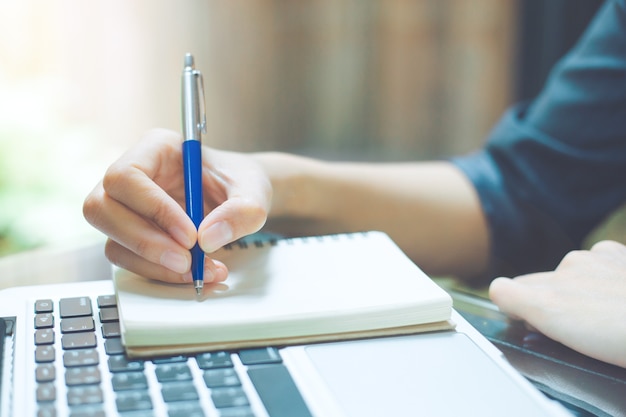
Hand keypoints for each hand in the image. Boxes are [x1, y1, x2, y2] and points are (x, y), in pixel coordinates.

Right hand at [83, 128, 271, 283]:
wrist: (241, 199)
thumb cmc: (240, 182)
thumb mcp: (254, 191)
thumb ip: (241, 211)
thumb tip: (208, 238)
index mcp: (156, 148)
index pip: (127, 175)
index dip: (153, 208)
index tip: (190, 235)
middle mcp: (133, 175)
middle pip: (102, 208)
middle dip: (144, 242)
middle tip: (187, 261)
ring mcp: (127, 207)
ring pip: (112, 240)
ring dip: (152, 264)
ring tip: (198, 271)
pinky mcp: (131, 235)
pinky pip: (128, 259)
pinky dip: (158, 273)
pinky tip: (192, 274)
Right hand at [489, 240, 625, 367]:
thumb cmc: (622, 332)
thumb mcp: (558, 322)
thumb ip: (519, 300)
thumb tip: (504, 295)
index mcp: (551, 285)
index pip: (509, 289)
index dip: (516, 309)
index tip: (529, 325)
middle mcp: (571, 265)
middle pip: (540, 281)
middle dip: (546, 301)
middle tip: (568, 328)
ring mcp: (599, 259)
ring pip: (572, 273)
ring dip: (578, 291)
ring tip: (601, 318)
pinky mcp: (620, 257)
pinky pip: (602, 264)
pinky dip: (606, 280)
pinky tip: (618, 301)